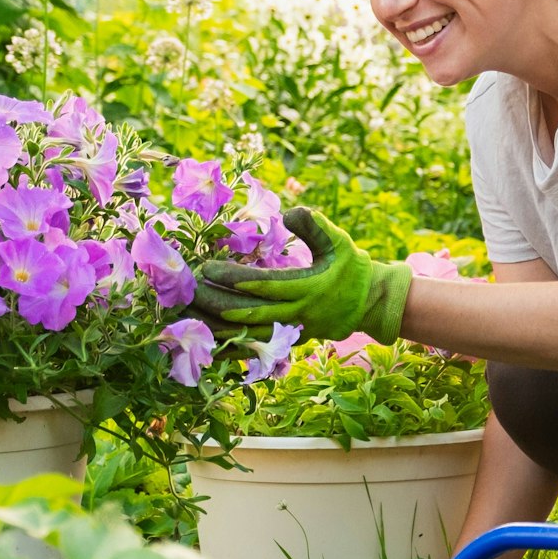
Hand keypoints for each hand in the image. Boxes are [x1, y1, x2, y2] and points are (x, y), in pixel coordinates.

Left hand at [191, 207, 412, 342]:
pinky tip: (208, 342)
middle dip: (214, 304)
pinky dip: (231, 346)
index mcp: (307, 288)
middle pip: (248, 314)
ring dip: (216, 327)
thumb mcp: (338, 242)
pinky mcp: (289, 339)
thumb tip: (290, 212)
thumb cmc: (352, 269)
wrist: (370, 304)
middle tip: (187, 292)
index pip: (263, 285)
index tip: (206, 268)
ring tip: (188, 316)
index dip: (232, 278)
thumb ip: (315, 226)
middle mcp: (296, 313)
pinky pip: (255, 346)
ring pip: (247, 335)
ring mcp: (292, 330)